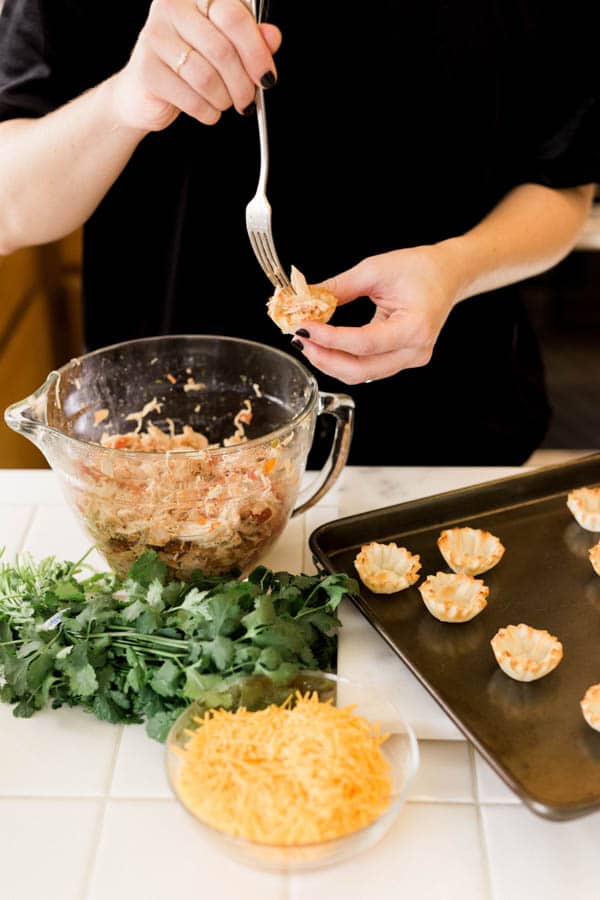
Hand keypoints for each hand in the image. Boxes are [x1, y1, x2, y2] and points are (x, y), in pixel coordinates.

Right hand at [111, 0, 281, 131]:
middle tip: (247, 99)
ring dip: (224, 100)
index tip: (266, 76)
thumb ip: (248, 39)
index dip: (256, 50)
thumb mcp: (222, 47)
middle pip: (222, 50)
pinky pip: (192, 99)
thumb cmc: (186, 66)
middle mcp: (171, 9)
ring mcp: (155, 38)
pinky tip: (208, 110)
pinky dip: (208, 112)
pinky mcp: (148, 72)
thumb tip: (273, 37)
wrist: (144, 92)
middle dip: (243, 83)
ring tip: (224, 103)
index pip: (233, 16)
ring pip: (207, 77)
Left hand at [293, 244, 461, 384]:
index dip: (329, 338)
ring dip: (330, 361)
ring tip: (307, 340)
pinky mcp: (401, 361)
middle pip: (360, 370)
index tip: (303, 326)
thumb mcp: (376, 269)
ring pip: (361, 374)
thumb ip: (340, 287)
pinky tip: (325, 345)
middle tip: (299, 338)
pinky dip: (342, 359)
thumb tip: (306, 298)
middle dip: (324, 357)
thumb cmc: (420, 268)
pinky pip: (367, 368)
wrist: (448, 275)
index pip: (364, 343)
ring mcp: (409, 360)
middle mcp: (415, 351)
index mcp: (415, 327)